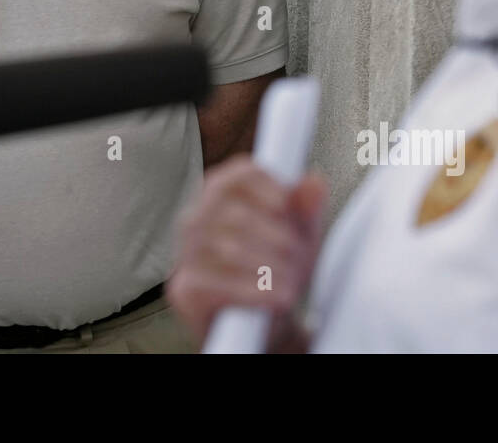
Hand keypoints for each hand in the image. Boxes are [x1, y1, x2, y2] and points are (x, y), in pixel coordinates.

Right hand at [167, 155, 326, 347]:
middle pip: (238, 215)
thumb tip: (313, 183)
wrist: (263, 322)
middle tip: (297, 257)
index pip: (240, 175)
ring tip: (291, 281)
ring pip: (231, 250)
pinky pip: (219, 286)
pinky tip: (276, 297)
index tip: (287, 207)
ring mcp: (185, 254)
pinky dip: (255, 292)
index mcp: (219, 194)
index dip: (268, 187)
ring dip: (271, 268)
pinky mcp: (184, 289)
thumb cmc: (277, 267)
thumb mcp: (299, 235)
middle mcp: (194, 219)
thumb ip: (305, 208)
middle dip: (278, 239)